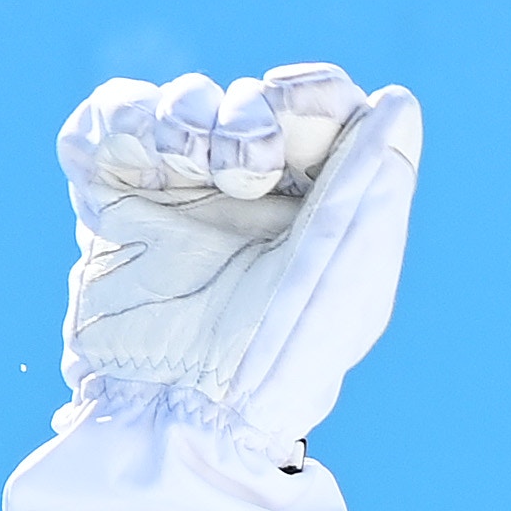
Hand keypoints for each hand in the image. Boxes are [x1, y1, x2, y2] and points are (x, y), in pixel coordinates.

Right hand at [53, 66, 422, 443]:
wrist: (181, 415)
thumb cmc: (281, 366)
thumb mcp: (352, 284)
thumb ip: (377, 188)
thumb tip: (400, 102)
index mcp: (319, 207)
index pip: (323, 106)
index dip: (311, 94)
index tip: (302, 126)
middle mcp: (251, 195)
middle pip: (254, 97)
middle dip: (254, 110)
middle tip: (249, 164)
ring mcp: (179, 192)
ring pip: (184, 100)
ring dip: (192, 113)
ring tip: (200, 163)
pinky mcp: (110, 196)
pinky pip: (111, 119)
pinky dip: (127, 118)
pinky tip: (152, 160)